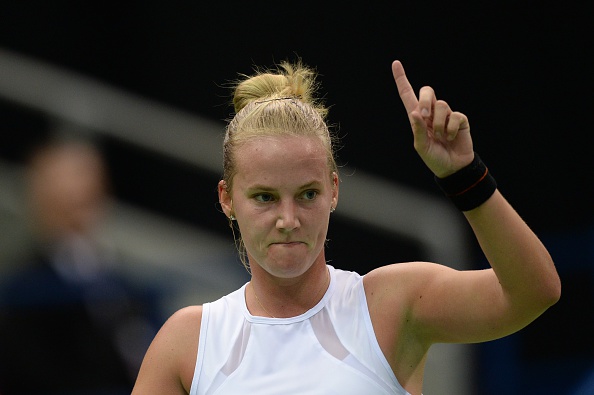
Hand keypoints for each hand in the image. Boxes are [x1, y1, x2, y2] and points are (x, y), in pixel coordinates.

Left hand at [392, 60, 473, 176]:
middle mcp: (431, 113)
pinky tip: (451, 138)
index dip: (402, 79)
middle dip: (425, 100)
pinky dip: (450, 128)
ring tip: (441, 137)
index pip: (407, 95)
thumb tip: (415, 112)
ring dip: (440, 123)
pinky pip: (455, 115)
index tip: (395, 63)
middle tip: (425, 115)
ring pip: (442, 104)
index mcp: (418, 118)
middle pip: (427, 91)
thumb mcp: (422, 147)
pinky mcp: (459, 120)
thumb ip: (419, 131)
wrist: (453, 168)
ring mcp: (446, 115)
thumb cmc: (434, 158)